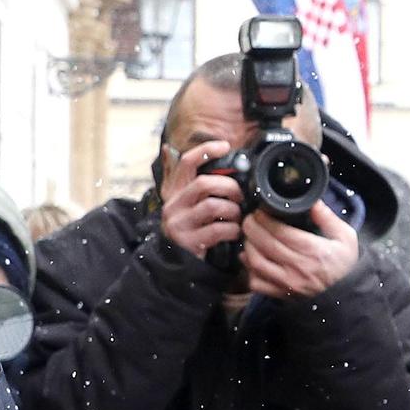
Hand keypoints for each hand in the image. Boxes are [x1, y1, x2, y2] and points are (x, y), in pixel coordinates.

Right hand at [158, 141, 244, 259]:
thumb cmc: (188, 227)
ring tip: (238, 217)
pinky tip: (235, 233)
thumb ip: (183, 179)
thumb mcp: (183, 202)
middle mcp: (173, 205)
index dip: (206, 150)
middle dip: (229, 187)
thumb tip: (169, 149)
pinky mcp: (188, 242)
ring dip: (233, 211)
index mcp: (174, 191)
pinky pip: (218, 229)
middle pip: (203, 183)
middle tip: (240, 195)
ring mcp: (179, 224)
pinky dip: (233, 230)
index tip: (225, 145)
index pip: (187, 163)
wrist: (176, 263)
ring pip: (212, 206)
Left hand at [240, 200, 359, 299]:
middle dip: (251, 228)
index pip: (279, 231)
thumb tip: (312, 202)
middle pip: (263, 244)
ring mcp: (287, 283)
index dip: (263, 219)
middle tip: (249, 219)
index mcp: (312, 250)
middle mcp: (296, 266)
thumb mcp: (345, 237)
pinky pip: (256, 283)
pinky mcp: (281, 294)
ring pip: (256, 263)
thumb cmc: (346, 266)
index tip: (260, 211)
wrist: (346, 297)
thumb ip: (328, 218)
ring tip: (249, 236)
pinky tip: (251, 260)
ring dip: (247, 247)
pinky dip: (248, 270)